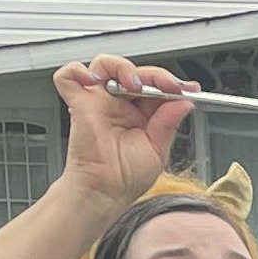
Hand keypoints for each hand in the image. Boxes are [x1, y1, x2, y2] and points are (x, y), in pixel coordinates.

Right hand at [51, 52, 196, 205]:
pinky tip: (92, 80)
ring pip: (104, 65)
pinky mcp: (78, 104)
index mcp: (140, 112)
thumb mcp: (158, 149)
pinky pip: (68, 77)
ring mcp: (98, 101)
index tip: (189, 88)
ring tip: (133, 83)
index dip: (171, 83)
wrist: (104, 193)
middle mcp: (119, 103)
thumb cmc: (126, 177)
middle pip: (133, 71)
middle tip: (167, 85)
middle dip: (153, 74)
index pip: (155, 85)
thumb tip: (185, 102)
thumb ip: (169, 123)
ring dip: (121, 67)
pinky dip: (75, 71)